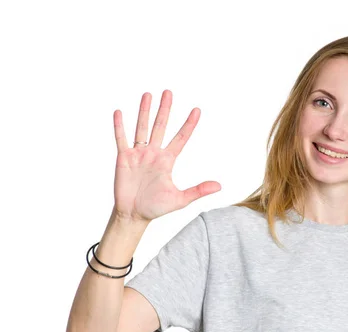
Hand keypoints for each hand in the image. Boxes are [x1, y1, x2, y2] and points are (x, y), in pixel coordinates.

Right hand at [112, 90, 220, 221]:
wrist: (134, 215)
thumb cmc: (156, 207)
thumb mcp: (180, 199)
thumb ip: (198, 191)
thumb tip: (219, 186)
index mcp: (168, 160)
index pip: (181, 138)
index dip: (189, 124)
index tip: (197, 110)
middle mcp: (154, 153)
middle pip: (161, 126)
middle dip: (165, 109)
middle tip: (168, 92)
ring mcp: (138, 154)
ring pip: (142, 127)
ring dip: (144, 111)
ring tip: (148, 94)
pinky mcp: (123, 159)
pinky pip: (121, 139)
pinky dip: (120, 126)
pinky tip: (119, 112)